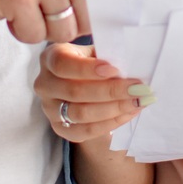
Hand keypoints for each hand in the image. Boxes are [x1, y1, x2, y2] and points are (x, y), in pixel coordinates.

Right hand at [0, 0, 108, 43]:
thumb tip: (122, 8)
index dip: (113, 9)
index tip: (109, 21)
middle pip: (91, 17)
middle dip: (71, 23)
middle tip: (47, 8)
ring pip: (64, 31)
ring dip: (44, 28)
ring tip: (27, 6)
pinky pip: (35, 36)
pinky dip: (22, 31)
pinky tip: (10, 11)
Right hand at [34, 43, 148, 142]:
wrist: (82, 84)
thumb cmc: (92, 62)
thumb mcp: (95, 52)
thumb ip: (106, 55)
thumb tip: (130, 64)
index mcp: (51, 58)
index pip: (63, 64)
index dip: (87, 69)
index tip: (115, 70)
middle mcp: (44, 84)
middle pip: (75, 91)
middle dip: (111, 91)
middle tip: (138, 88)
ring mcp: (49, 108)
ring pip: (81, 113)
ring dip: (114, 109)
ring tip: (138, 101)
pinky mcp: (59, 128)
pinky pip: (85, 131)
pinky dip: (110, 123)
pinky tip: (128, 113)